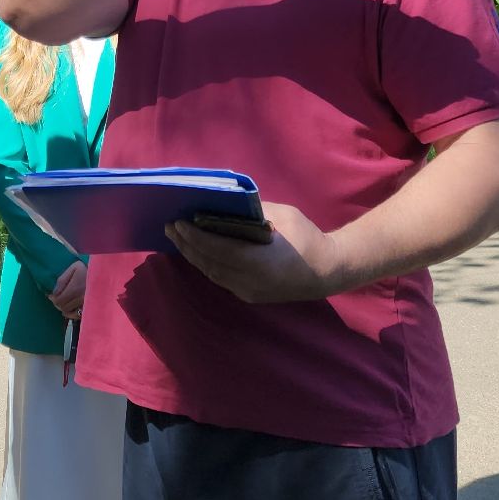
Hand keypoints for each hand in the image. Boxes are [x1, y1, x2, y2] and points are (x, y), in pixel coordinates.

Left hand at [48, 260, 86, 317]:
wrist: (104, 273)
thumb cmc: (87, 269)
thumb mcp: (73, 269)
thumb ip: (62, 280)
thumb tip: (54, 293)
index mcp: (75, 289)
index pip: (58, 300)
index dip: (53, 299)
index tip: (51, 295)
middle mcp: (81, 299)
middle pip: (63, 307)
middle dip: (58, 303)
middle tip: (57, 298)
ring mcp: (87, 305)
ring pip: (69, 313)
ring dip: (64, 308)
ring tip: (64, 302)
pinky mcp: (91, 308)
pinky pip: (78, 316)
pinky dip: (72, 313)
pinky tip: (72, 308)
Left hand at [165, 202, 347, 304]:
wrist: (328, 272)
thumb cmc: (307, 238)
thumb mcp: (282, 215)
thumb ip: (252, 212)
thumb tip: (225, 204)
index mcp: (259, 260)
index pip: (217, 249)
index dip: (195, 237)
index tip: (178, 223)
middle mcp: (250, 280)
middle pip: (209, 263)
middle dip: (187, 245)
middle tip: (170, 228)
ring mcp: (249, 291)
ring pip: (212, 274)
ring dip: (193, 256)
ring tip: (178, 238)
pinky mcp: (250, 295)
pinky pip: (221, 279)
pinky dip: (207, 264)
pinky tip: (198, 251)